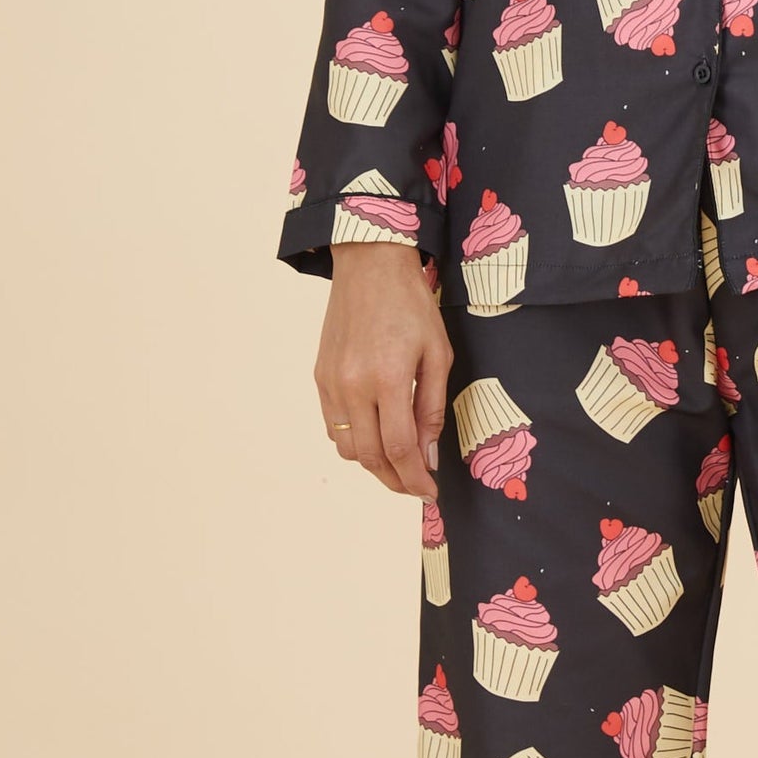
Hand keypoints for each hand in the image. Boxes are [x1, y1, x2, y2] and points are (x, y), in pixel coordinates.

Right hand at [315, 243, 450, 497]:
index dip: (415, 478)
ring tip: (398, 466)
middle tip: (416, 487)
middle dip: (395, 481)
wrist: (369, 265)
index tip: (430, 492)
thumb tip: (429, 456)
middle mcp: (352, 386)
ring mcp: (331, 383)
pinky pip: (333, 426)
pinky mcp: (320, 377)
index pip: (399, 449)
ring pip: (347, 447)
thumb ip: (431, 408)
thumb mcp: (437, 353)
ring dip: (372, 465)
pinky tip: (375, 438)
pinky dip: (354, 442)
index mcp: (387, 379)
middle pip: (369, 457)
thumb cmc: (411, 304)